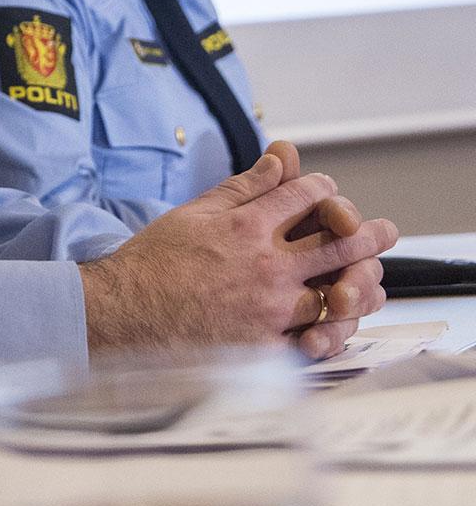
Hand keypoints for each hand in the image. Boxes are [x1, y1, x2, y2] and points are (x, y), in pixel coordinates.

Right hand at [81, 142, 394, 359]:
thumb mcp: (193, 213)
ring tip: (371, 279)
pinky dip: (335, 329)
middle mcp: (265, 265)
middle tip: (382, 230)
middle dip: (366, 231)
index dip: (323, 188)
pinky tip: (339, 321)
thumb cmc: (151, 264)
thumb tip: (279, 160)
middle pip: (338, 242)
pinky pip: (316, 338)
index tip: (326, 191)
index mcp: (246, 227)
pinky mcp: (265, 345)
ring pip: (338, 291)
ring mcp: (269, 308)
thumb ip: (242, 188)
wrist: (123, 315)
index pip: (305, 196)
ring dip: (361, 282)